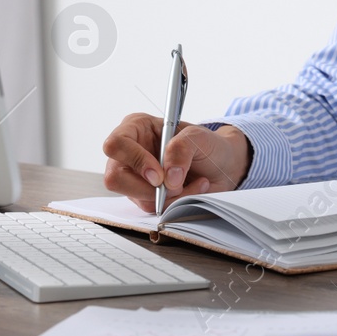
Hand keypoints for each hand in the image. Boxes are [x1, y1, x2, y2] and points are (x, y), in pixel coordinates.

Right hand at [101, 113, 252, 212]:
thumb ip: (181, 149)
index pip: (116, 145)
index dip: (135, 161)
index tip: (158, 175)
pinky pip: (151, 208)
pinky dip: (174, 203)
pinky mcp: (144, 196)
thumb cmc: (206, 144)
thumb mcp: (198, 137)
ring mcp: (135, 176)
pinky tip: (189, 190)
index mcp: (136, 128)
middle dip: (147, 188)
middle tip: (173, 186)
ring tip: (189, 183)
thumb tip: (168, 178)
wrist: (221, 165)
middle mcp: (130, 152)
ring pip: (135, 197)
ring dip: (168, 196)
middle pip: (115, 178)